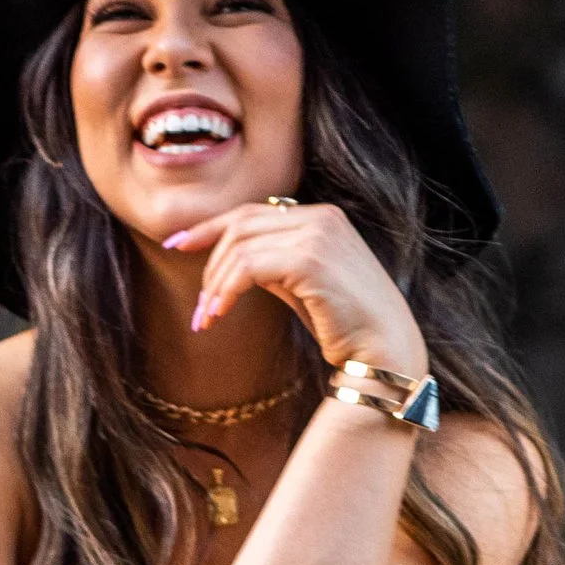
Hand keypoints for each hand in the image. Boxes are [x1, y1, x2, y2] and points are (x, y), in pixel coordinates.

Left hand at [166, 200, 427, 378]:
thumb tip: (233, 263)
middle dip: (208, 263)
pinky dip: (226, 291)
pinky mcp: (310, 259)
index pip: (252, 212)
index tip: (177, 245)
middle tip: (198, 306)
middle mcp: (320, 217)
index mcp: (322, 217)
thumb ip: (274, 265)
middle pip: (240, 225)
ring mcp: (317, 234)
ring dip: (214, 284)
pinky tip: (217, 315)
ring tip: (206, 318)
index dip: (210, 227)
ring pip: (239, 246)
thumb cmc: (347, 327)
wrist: (386, 352)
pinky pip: (248, 267)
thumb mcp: (304, 286)